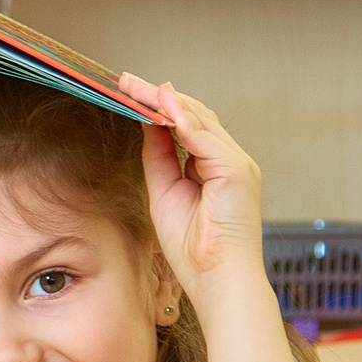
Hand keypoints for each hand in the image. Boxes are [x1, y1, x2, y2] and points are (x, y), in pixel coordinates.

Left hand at [116, 75, 266, 301]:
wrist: (218, 280)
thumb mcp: (165, 193)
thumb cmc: (194, 249)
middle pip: (193, 115)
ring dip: (165, 101)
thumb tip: (145, 125)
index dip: (158, 107)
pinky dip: (182, 120)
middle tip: (125, 81)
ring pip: (200, 119)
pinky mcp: (237, 172)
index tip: (129, 92)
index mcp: (214, 168)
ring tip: (136, 86)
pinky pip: (206, 139)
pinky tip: (160, 107)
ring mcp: (236, 164)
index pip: (186, 126)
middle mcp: (229, 161)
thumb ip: (158, 159)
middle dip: (158, 96)